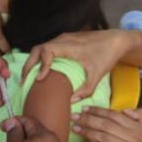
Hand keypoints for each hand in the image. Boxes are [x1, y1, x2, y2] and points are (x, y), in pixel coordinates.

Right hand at [23, 29, 138, 102]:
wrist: (117, 40)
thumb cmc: (107, 55)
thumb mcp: (98, 74)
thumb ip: (86, 90)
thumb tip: (71, 102)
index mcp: (69, 46)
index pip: (46, 51)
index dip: (41, 64)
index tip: (40, 79)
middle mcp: (62, 39)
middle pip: (37, 49)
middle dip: (29, 65)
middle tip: (24, 81)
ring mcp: (63, 39)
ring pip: (41, 48)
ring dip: (33, 62)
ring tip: (29, 78)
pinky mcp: (65, 40)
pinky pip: (47, 48)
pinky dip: (40, 59)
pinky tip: (41, 71)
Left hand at [71, 107, 141, 141]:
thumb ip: (140, 116)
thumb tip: (124, 110)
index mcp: (138, 127)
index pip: (115, 115)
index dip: (99, 111)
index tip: (85, 108)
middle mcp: (133, 136)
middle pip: (107, 125)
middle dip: (89, 119)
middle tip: (74, 116)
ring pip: (106, 137)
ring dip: (89, 132)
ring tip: (76, 129)